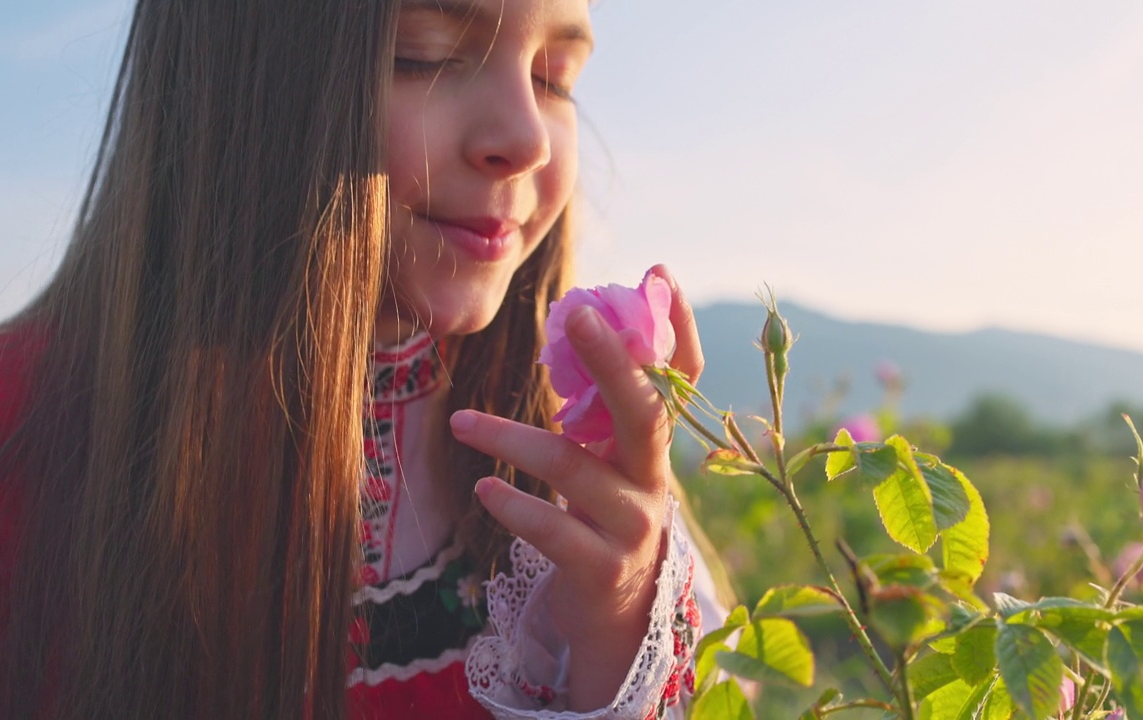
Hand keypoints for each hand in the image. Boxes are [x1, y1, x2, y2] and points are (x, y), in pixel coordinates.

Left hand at [449, 264, 703, 710]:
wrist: (615, 613)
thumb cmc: (598, 516)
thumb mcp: (606, 459)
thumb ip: (596, 405)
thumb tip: (574, 318)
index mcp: (653, 444)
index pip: (681, 378)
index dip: (678, 328)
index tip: (659, 273)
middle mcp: (653, 478)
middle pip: (645, 411)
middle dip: (614, 360)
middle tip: (578, 314)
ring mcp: (632, 526)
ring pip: (573, 469)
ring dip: (511, 438)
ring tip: (461, 422)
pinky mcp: (601, 568)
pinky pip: (554, 531)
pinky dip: (515, 508)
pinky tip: (484, 490)